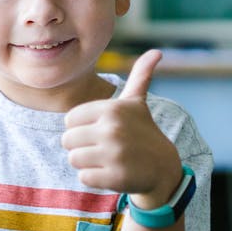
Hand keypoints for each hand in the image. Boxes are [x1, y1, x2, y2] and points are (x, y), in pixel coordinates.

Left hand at [62, 50, 181, 206]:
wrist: (163, 168)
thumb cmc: (142, 132)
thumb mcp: (137, 103)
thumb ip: (140, 76)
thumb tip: (157, 52)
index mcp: (112, 109)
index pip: (69, 120)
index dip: (81, 127)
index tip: (100, 130)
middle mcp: (113, 129)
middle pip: (67, 140)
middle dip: (81, 146)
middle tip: (103, 148)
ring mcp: (114, 154)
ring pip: (73, 159)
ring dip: (86, 163)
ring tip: (107, 159)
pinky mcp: (115, 177)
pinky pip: (83, 178)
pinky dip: (94, 178)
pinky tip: (111, 173)